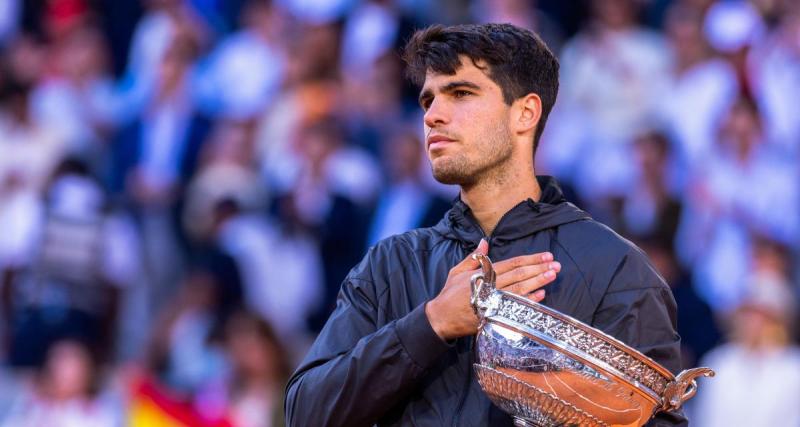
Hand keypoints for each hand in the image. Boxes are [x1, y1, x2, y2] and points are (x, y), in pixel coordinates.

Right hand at [425, 239, 560, 340]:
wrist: (441, 318)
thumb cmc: (449, 294)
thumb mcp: (457, 271)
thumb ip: (473, 257)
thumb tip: (485, 241)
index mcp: (482, 273)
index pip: (511, 263)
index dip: (530, 259)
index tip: (545, 255)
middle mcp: (489, 285)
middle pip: (519, 275)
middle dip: (539, 268)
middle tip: (556, 264)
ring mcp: (493, 301)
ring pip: (520, 289)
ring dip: (538, 282)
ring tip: (552, 275)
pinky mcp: (494, 315)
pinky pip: (515, 307)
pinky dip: (529, 301)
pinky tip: (541, 295)